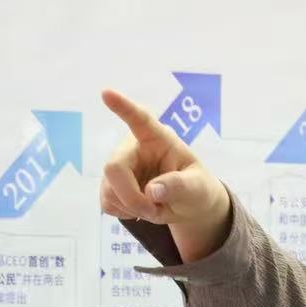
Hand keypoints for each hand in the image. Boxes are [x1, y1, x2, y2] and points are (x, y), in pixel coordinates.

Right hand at [98, 89, 232, 259]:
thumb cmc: (196, 187)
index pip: (140, 119)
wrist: (189, 204)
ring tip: (154, 207)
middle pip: (114, 168)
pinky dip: (124, 213)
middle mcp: (133, 149)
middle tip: (153, 210)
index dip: (124, 107)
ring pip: (108, 190)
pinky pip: (107, 203)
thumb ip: (179, 186)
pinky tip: (140, 209)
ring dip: (131, 208)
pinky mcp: (111, 186)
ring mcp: (120, 167)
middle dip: (131, 197)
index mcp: (158, 139)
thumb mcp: (198, 188)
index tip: (107, 93)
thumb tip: (152, 191)